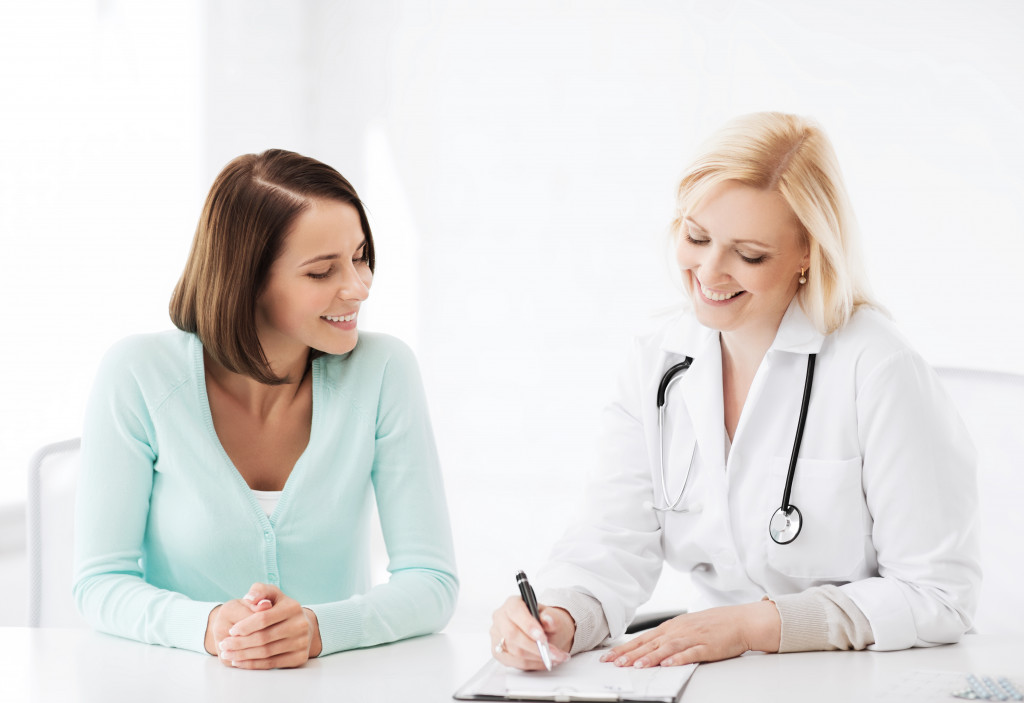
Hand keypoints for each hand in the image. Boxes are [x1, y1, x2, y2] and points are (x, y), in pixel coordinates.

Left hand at [214, 583, 321, 668]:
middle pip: (263, 637)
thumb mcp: (272, 594)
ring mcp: (302, 642)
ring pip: (266, 652)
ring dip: (243, 655)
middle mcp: (300, 625)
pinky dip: (253, 664)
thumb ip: (259, 591)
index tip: (231, 631)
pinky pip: (272, 664)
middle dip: (239, 643)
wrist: (302, 626)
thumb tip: (249, 599)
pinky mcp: (299, 657)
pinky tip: (240, 662)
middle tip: (224, 646)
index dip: (245, 626)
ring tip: (228, 654)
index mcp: (293, 607)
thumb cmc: (280, 608)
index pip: (264, 618)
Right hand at [490, 595, 572, 669]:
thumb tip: (548, 620)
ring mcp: (497, 636)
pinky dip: (532, 664)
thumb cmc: (547, 624)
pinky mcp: (498, 652)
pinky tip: (543, 661)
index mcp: (512, 603)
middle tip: (553, 653)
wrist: (546, 634)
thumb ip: (552, 618)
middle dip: (535, 647)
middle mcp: (501, 618)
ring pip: (514, 651)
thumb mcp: (554, 617)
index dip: (528, 625)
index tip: (542, 638)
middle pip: (512, 634)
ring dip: (537, 657)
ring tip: (554, 658)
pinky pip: (514, 662)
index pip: (515, 611)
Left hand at [600, 601, 780, 667]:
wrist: (740, 620)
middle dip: (631, 654)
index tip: (610, 656)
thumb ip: (668, 636)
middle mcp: (679, 630)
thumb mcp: (686, 626)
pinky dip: (679, 658)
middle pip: (650, 644)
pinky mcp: (707, 646)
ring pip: (667, 648)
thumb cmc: (714, 624)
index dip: (626, 648)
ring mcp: (693, 637)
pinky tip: (668, 664)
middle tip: (614, 663)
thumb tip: (649, 647)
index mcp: (672, 627)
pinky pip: (691, 653)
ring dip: (651, 657)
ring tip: (637, 666)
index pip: (643, 639)